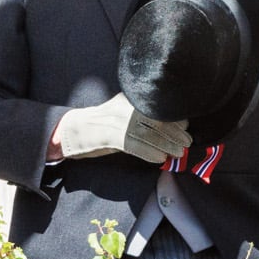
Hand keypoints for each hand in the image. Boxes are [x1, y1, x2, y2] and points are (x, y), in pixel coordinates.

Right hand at [53, 94, 190, 163]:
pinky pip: (135, 145)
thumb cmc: (101, 125)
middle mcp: (124, 108)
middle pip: (157, 121)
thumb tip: (173, 126)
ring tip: (176, 153)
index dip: (175, 119)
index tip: (185, 128)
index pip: (158, 108)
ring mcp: (116, 122)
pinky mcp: (110, 136)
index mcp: (128, 100)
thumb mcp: (122, 112)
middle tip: (186, 144)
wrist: (72, 131)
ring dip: (166, 145)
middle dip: (175, 134)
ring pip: (149, 134)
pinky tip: (159, 158)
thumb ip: (142, 116)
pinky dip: (149, 153)